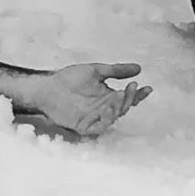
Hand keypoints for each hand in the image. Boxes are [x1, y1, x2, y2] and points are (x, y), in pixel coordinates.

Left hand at [16, 62, 150, 137]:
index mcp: (108, 96)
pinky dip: (106, 120)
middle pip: (123, 107)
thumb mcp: (95, 71)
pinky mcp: (84, 127)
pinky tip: (108, 109)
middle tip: (130, 88)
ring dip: (119, 108)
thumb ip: (116, 70)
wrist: (47, 88)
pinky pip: (99, 127)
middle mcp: (104, 109)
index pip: (128, 97)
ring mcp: (95, 119)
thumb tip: (139, 68)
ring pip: (113, 118)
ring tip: (120, 95)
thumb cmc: (69, 79)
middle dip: (129, 98)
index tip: (147, 87)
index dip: (138, 94)